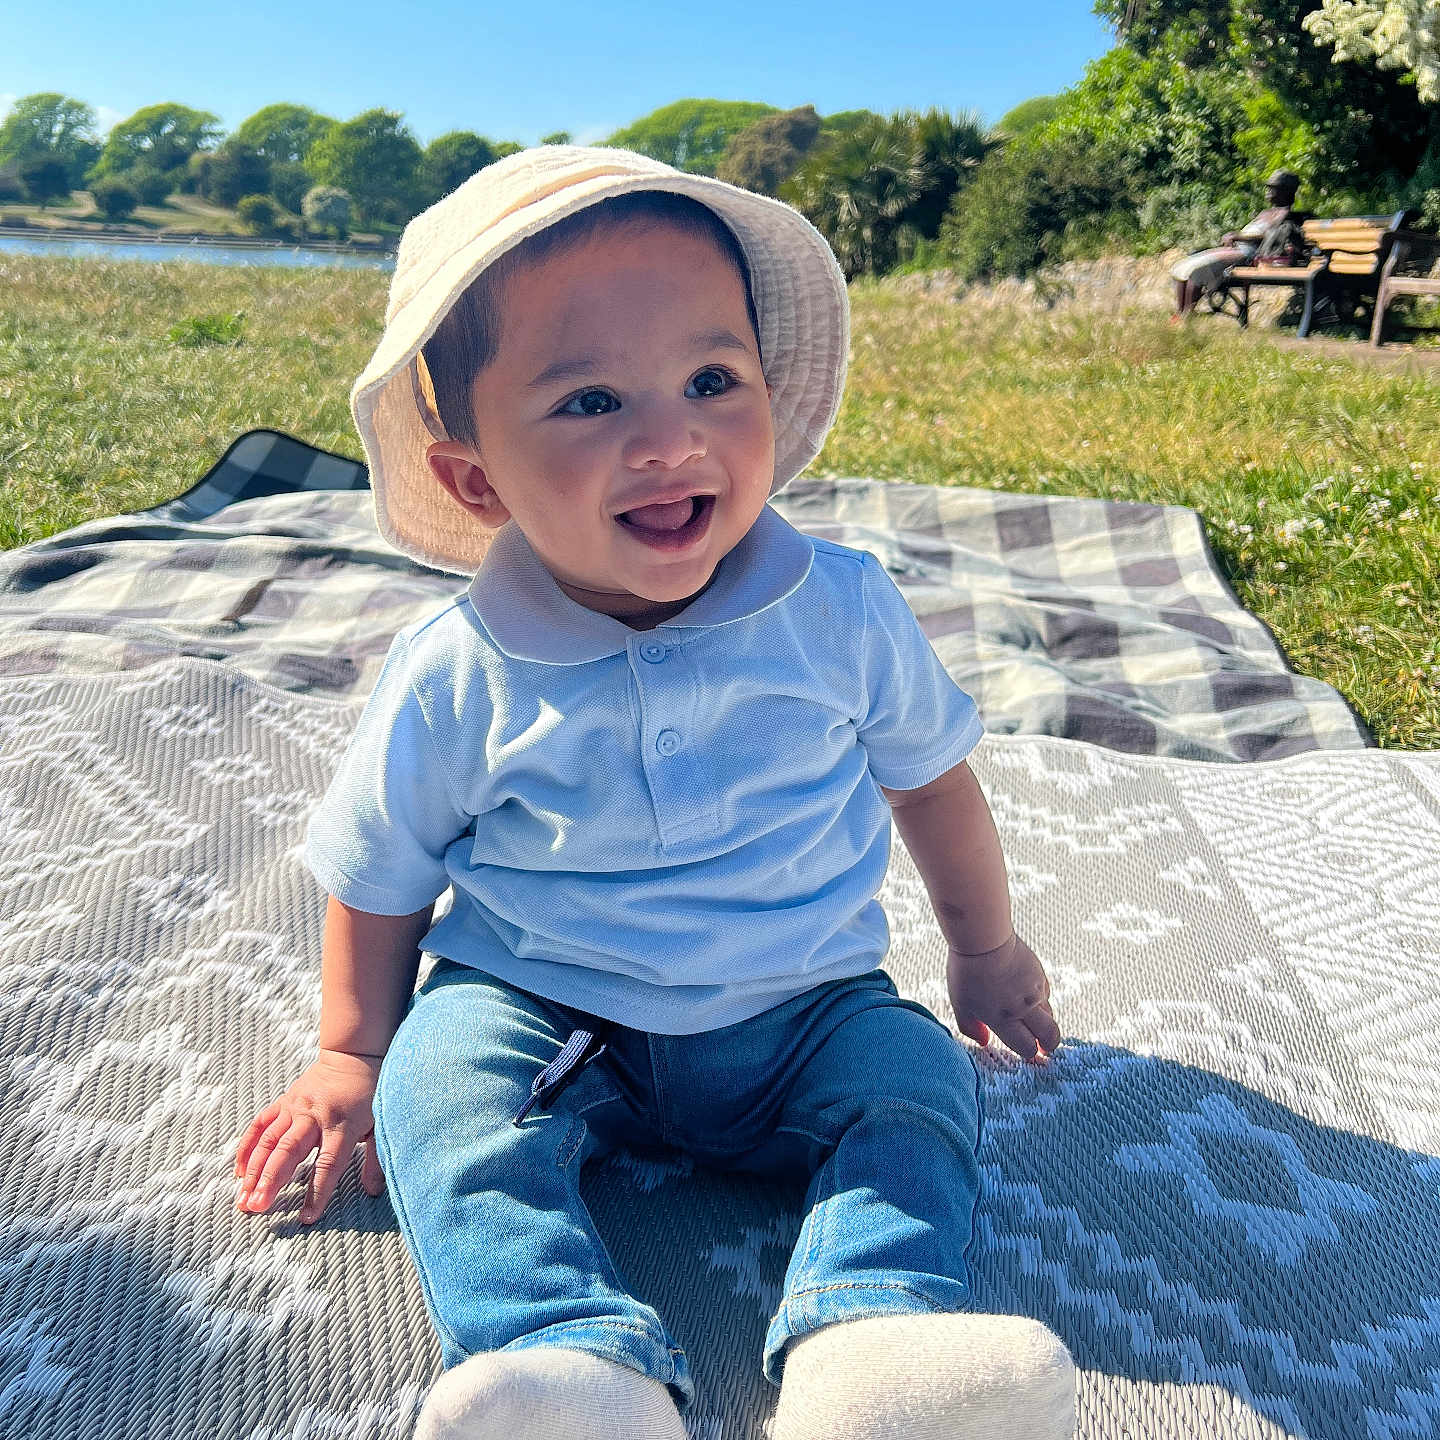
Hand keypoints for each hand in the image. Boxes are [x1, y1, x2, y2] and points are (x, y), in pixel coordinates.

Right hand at [233, 1048, 386, 1223]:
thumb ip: (374, 1159)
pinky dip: (248, 1147)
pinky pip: (260, 1124)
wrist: (352, 1058)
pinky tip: (239, 1171)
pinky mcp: (283, 1102)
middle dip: (271, 1180)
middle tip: (256, 1207)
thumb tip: (373, 1192)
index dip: (317, 1191)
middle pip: (289, 1151)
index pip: (328, 1163)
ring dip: (254, 1170)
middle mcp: (315, 1117)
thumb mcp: (379, 1126)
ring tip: (243, 1198)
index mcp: (342, 1125)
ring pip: (269, 1140)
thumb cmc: (369, 1096)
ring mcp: (295, 1107)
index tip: (307, 1217)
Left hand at [946, 932, 1060, 1061]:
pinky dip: (1040, 999)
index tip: (1029, 1051)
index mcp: (1003, 1020)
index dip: (1029, 1052)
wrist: (984, 939)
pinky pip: (1045, 993)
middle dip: (1049, 1045)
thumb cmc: (966, 972)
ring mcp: (1034, 991)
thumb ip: (970, 1027)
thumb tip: (984, 1042)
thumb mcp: (959, 1004)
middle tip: (1046, 1048)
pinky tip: (1028, 995)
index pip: (1026, 1047)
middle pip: (1049, 1035)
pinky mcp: (1039, 974)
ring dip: (1044, 1021)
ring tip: (1036, 1022)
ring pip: (1049, 1014)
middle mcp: (1023, 1009)